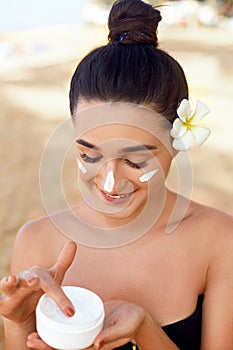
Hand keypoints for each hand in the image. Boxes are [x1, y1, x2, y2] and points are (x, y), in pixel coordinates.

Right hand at [0, 241, 76, 324]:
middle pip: (28, 278)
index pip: (51, 285)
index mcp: (39, 275)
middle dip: (31, 278)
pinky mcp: (4, 303)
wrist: (25, 309)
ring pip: (9, 286)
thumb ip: (63, 262)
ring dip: (9, 283)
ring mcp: (13, 291)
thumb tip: (73, 242)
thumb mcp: (54, 279)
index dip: (61, 298)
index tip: (70, 311)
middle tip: (35, 280)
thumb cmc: (41, 289)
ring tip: (10, 280)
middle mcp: (25, 280)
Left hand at [27, 301, 145, 349]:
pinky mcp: (87, 323)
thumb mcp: (125, 327)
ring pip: (65, 338)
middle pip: (64, 346)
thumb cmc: (133, 321)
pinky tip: (49, 317)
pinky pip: (71, 326)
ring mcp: (86, 333)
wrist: (135, 314)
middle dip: (46, 345)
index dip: (54, 349)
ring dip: (50, 336)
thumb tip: (96, 344)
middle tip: (29, 340)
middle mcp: (88, 341)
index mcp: (95, 346)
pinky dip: (59, 324)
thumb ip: (112, 336)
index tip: (39, 345)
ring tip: (33, 333)